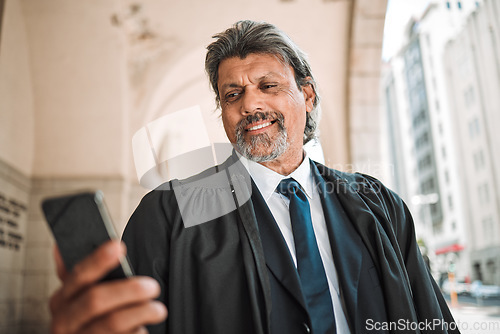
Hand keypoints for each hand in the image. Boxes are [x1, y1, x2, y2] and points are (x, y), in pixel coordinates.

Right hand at [49, 240, 166, 333]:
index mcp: (62, 299)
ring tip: (158, 309)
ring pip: (112, 323)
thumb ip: (79, 276)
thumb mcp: (78, 299)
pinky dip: (137, 332)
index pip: (78, 275)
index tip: (118, 246)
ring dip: (141, 313)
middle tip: (152, 287)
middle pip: (95, 300)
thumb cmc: (88, 322)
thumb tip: (62, 246)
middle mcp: (64, 321)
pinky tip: (143, 328)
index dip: (98, 260)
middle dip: (128, 290)